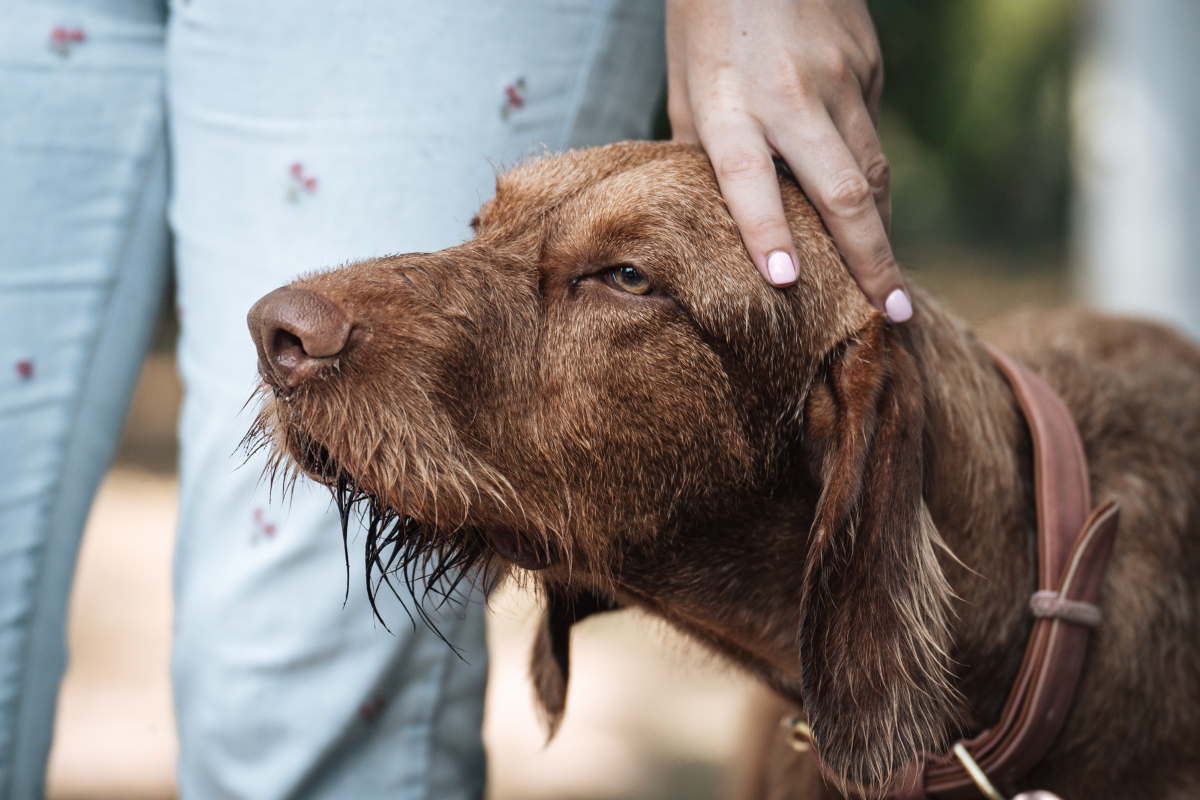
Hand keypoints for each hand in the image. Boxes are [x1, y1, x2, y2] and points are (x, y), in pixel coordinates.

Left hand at [667, 0, 909, 321]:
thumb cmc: (710, 16)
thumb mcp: (686, 81)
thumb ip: (705, 148)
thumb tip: (721, 213)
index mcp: (729, 100)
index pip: (748, 174)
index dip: (765, 229)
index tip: (784, 280)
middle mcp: (791, 94)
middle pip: (840, 188)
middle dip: (868, 259)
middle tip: (890, 313)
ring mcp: (841, 79)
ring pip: (871, 170)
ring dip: (881, 233)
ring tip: (887, 287)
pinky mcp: (870, 67)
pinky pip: (872, 138)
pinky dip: (872, 182)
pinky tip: (870, 216)